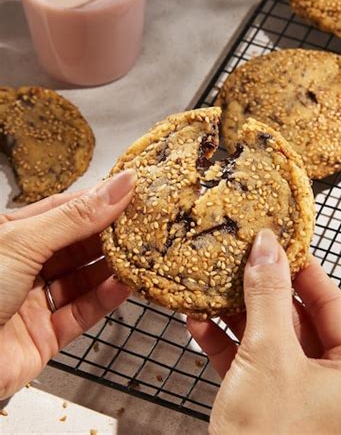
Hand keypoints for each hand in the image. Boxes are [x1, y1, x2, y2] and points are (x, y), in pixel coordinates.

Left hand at [0, 170, 135, 399]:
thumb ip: (75, 218)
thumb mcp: (23, 242)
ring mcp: (36, 300)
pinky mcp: (47, 335)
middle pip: (79, 245)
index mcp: (13, 236)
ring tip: (142, 254)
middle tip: (146, 224)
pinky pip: (83, 312)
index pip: (65, 210)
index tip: (132, 192)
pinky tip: (126, 285)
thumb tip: (119, 186)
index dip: (99, 200)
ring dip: (114, 267)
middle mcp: (26, 265)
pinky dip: (106, 299)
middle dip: (112, 234)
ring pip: (85, 279)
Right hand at [188, 229, 340, 434]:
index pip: (331, 302)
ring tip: (216, 281)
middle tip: (242, 256)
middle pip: (294, 317)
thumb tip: (267, 245)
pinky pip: (246, 358)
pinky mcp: (263, 398)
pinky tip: (198, 319)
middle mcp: (330, 378)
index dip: (303, 268)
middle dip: (262, 289)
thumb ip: (267, 295)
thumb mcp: (269, 353)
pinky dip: (223, 339)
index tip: (280, 241)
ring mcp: (294, 388)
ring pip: (266, 335)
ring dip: (237, 312)